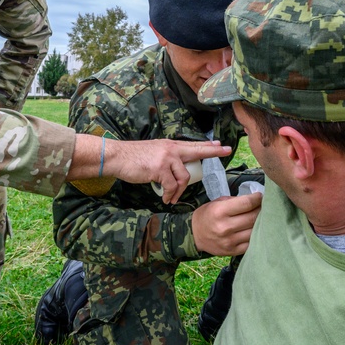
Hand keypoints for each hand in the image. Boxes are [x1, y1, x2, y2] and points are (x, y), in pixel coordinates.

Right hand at [100, 137, 229, 203]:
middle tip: (227, 152)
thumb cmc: (134, 158)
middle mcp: (171, 149)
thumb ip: (167, 157)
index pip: (193, 144)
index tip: (220, 145)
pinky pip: (171, 186)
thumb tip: (177, 168)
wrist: (117, 157)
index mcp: (170, 145)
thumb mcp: (154, 152)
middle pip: (197, 151)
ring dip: (180, 191)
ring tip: (173, 198)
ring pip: (183, 177)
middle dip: (213, 152)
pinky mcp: (159, 169)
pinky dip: (170, 195)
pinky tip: (166, 199)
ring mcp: (166, 158)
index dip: (207, 145)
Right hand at [190, 193, 261, 255]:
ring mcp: (229, 241)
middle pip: (253, 217)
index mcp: (220, 211)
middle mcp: (225, 227)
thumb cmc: (207, 215)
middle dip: (262, 209)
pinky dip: (256, 235)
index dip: (257, 199)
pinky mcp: (233, 251)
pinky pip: (251, 243)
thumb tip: (255, 200)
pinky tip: (255, 230)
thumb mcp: (217, 202)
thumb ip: (235, 201)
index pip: (246, 203)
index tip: (260, 196)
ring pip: (255, 230)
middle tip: (264, 206)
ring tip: (262, 218)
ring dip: (261, 223)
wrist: (194, 234)